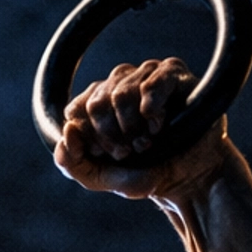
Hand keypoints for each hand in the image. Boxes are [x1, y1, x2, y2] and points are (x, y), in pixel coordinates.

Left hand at [55, 57, 228, 200]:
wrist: (187, 177)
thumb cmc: (144, 172)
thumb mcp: (99, 178)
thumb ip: (72, 163)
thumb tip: (65, 135)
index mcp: (96, 104)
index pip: (76, 110)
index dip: (90, 137)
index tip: (109, 155)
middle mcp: (118, 84)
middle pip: (97, 102)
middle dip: (112, 136)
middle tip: (130, 152)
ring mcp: (144, 75)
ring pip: (122, 93)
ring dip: (133, 128)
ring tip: (148, 142)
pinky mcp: (172, 74)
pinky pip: (152, 83)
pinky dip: (151, 110)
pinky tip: (158, 125)